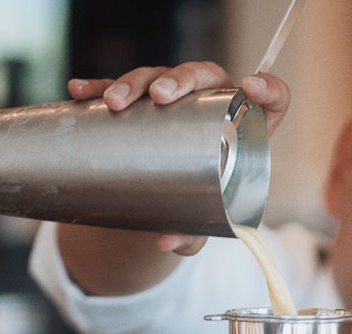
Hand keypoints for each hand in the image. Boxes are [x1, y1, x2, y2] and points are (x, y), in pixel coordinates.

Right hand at [66, 62, 290, 255]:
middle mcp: (210, 102)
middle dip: (180, 79)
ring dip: (133, 83)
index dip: (269, 89)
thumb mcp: (199, 225)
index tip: (251, 88)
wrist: (167, 199)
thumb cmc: (198, 208)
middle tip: (160, 97)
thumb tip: (166, 241)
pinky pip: (116, 88)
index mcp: (245, 126)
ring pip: (156, 76)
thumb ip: (190, 235)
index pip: (271, 98)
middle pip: (202, 75)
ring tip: (113, 102)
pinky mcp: (138, 102)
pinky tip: (79, 91)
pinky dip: (96, 88)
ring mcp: (172, 98)